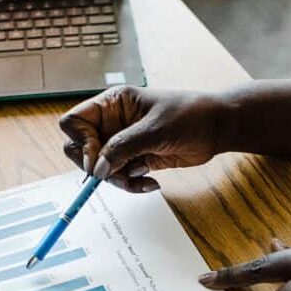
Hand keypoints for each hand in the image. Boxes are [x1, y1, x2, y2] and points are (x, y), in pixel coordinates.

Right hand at [59, 85, 222, 192]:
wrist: (215, 129)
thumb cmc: (189, 116)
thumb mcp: (154, 130)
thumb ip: (123, 148)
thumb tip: (96, 169)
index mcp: (111, 104)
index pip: (74, 122)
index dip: (79, 143)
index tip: (97, 159)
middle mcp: (112, 123)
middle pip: (81, 150)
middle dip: (97, 167)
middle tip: (119, 173)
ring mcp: (122, 144)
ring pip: (101, 170)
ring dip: (118, 180)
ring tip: (142, 177)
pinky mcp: (134, 161)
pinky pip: (120, 179)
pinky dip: (132, 185)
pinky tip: (151, 182)